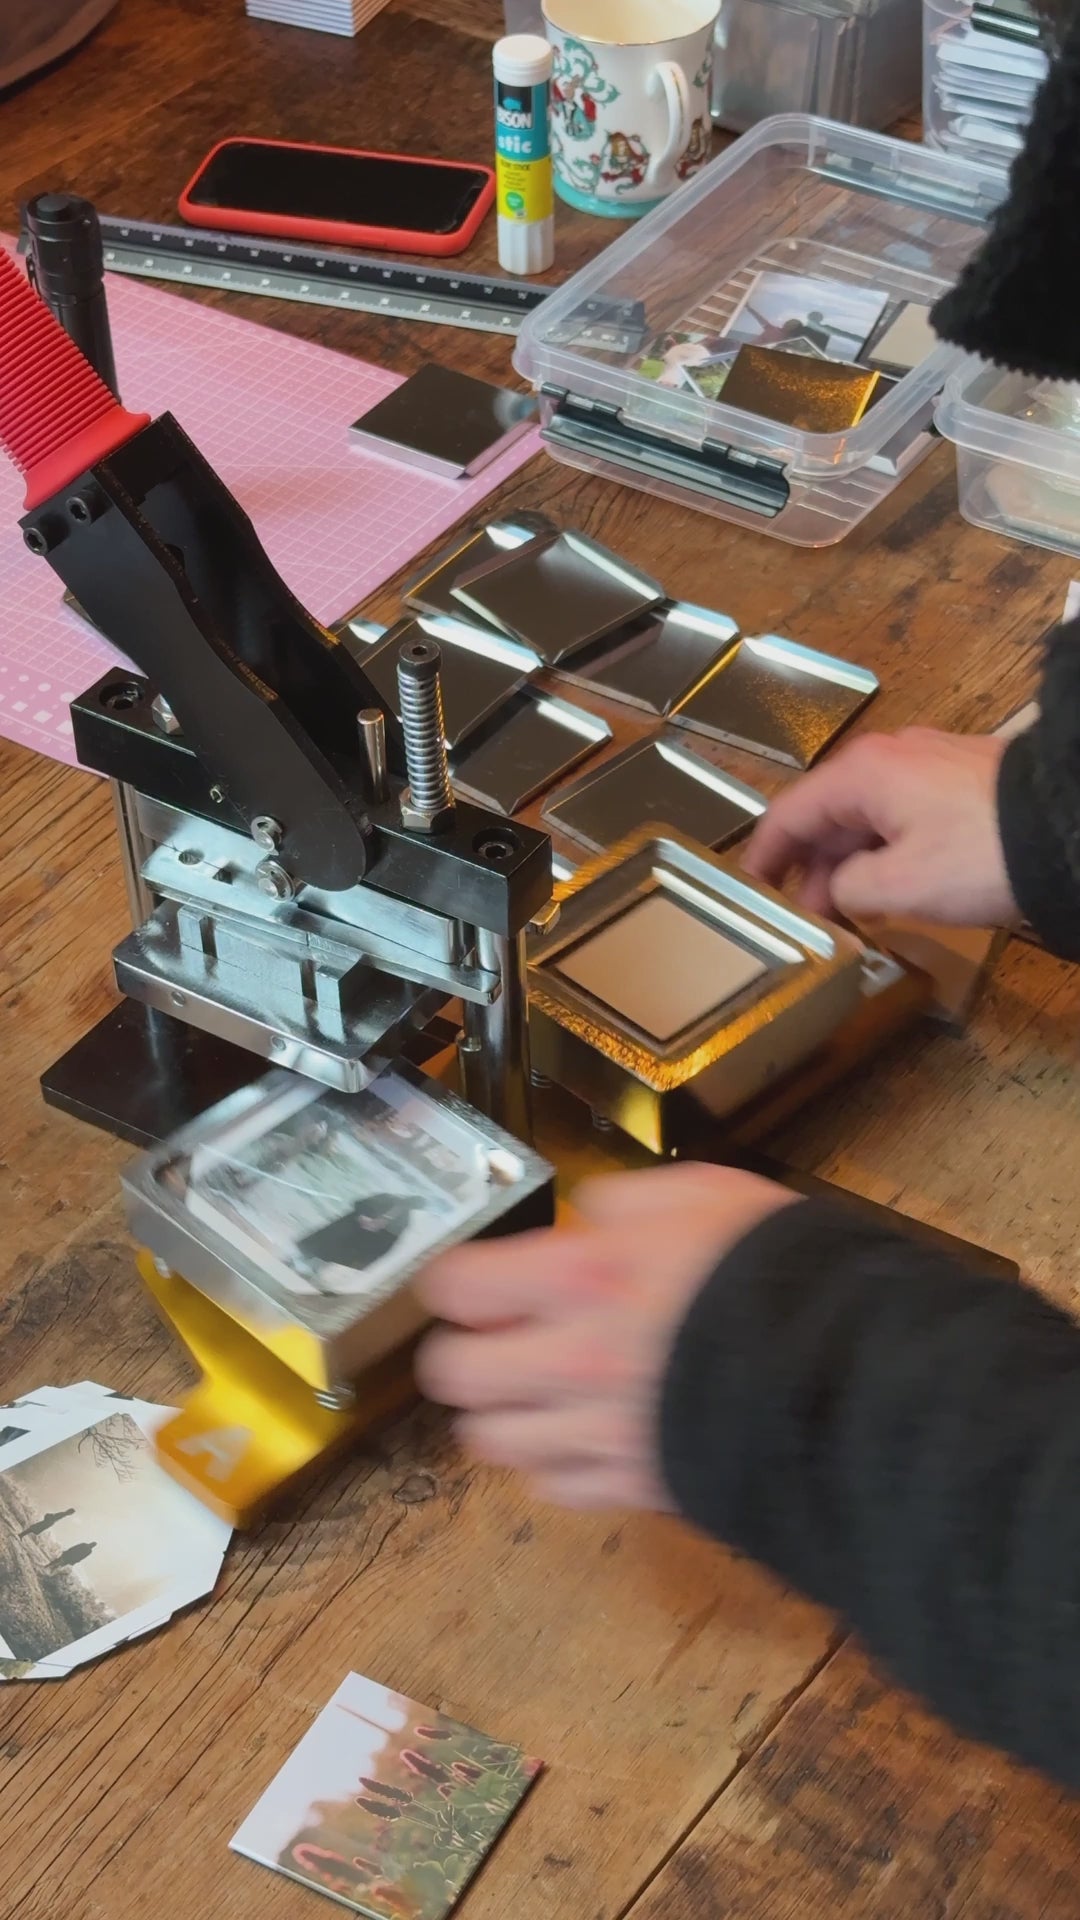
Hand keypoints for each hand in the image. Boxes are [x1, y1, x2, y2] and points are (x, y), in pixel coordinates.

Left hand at [415, 1164, 794, 1511]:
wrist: (854, 1378)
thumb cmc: (783, 1275)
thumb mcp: (706, 1193)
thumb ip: (625, 1201)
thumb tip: (581, 1218)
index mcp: (581, 1278)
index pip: (455, 1287)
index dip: (455, 1280)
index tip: (475, 1277)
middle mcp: (570, 1361)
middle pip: (453, 1375)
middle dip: (466, 1350)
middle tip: (498, 1336)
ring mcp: (597, 1434)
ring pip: (491, 1441)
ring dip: (504, 1412)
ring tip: (540, 1390)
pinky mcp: (632, 1487)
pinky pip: (552, 1489)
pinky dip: (554, 1464)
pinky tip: (586, 1434)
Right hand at [742, 729, 1017, 927]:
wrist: (1069, 826)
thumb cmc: (980, 855)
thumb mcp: (898, 885)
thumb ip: (846, 888)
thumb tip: (832, 888)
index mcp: (860, 774)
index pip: (788, 813)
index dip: (763, 854)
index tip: (747, 887)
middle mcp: (887, 757)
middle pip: (826, 811)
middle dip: (808, 864)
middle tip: (800, 912)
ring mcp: (925, 762)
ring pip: (865, 812)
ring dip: (847, 859)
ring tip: (844, 908)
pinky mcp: (957, 777)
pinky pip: (899, 810)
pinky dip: (881, 846)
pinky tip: (888, 882)